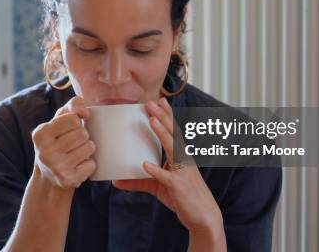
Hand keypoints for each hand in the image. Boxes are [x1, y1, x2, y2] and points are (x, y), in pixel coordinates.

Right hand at [32, 96, 95, 188]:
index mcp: (41, 133)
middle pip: (82, 133)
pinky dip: (89, 164)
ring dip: (87, 150)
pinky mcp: (67, 180)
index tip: (70, 130)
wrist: (49, 177)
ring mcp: (56, 167)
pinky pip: (91, 164)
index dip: (77, 123)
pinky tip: (78, 166)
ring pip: (89, 147)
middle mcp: (45, 151)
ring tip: (76, 154)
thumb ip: (72, 107)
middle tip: (74, 144)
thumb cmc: (57, 142)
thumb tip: (85, 111)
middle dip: (83, 137)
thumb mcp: (58, 121)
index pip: (73, 118)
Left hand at [112, 97, 225, 243]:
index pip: (174, 132)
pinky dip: (156, 171)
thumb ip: (138, 182)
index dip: (168, 116)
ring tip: (152, 120)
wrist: (203, 217)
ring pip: (173, 149)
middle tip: (151, 102)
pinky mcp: (178, 187)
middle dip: (163, 117)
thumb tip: (115, 181)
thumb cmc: (183, 198)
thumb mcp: (158, 187)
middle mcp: (184, 160)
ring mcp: (182, 172)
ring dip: (162, 134)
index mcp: (182, 157)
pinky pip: (166, 177)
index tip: (161, 101)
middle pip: (173, 134)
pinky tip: (146, 165)